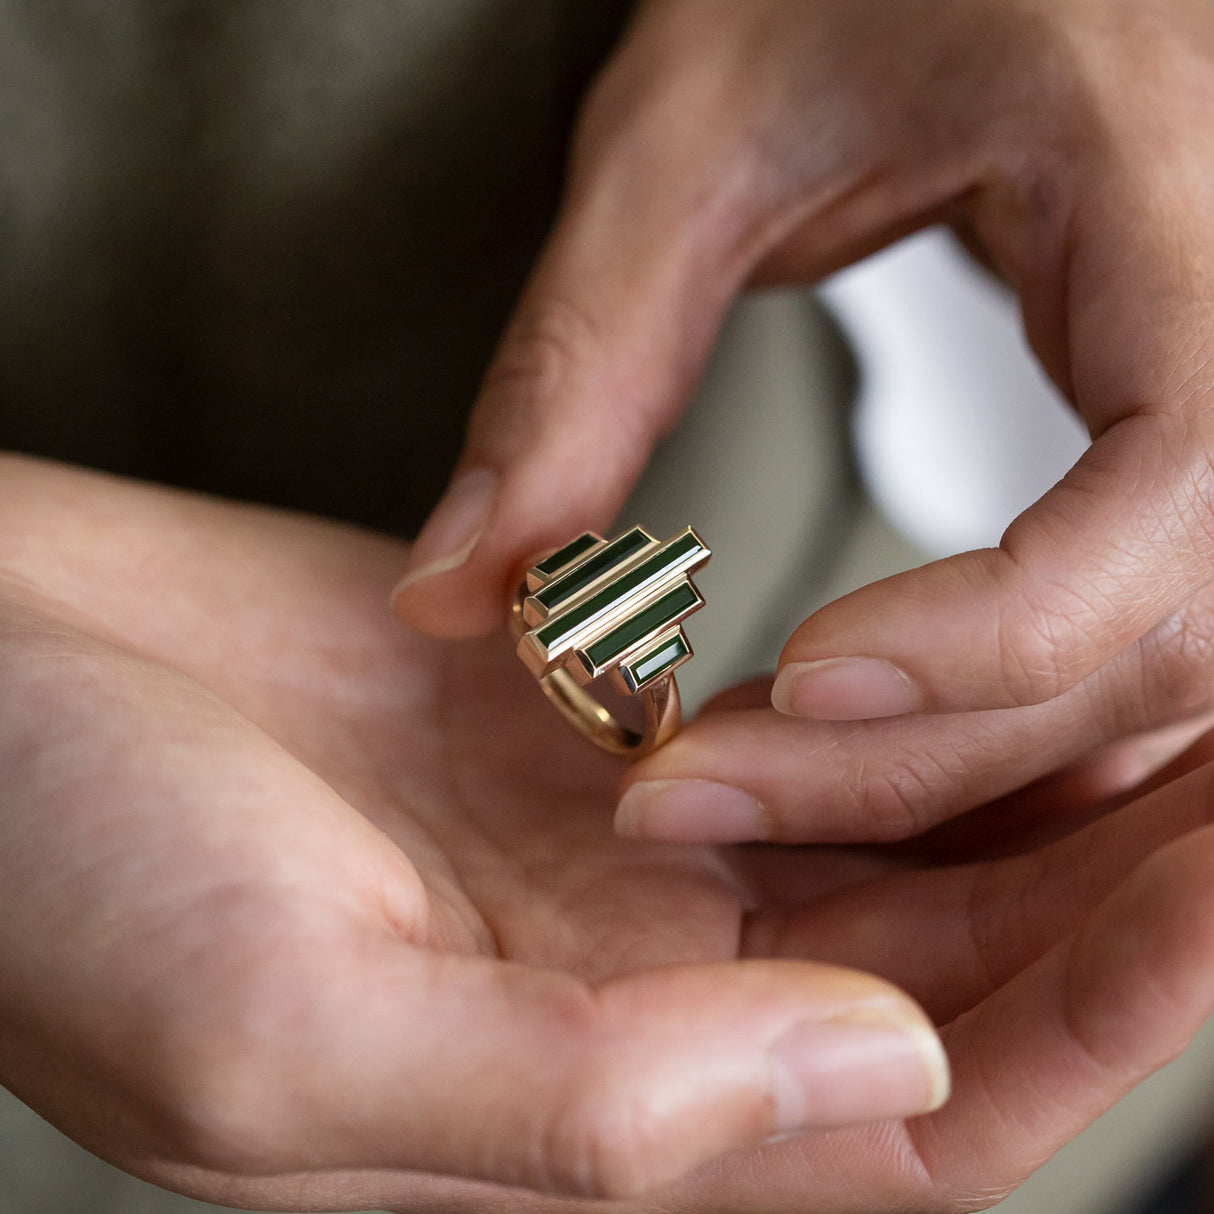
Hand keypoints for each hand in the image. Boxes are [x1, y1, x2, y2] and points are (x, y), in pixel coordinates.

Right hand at [3, 458, 1213, 1212]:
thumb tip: (880, 1079)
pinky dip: (898, 701)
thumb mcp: (290, 1029)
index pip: (907, 1120)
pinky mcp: (568, 725)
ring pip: (880, 844)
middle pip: (929, 969)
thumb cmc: (61, 865)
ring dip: (1024, 780)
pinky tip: (990, 649)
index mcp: (570, 1123)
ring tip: (1165, 688)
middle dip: (1102, 881)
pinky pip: (784, 728)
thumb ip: (586, 1101)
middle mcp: (613, 997)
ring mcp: (598, 852)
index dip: (1094, 1020)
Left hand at [392, 0, 1213, 841]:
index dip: (999, 624)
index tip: (795, 674)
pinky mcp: (1184, 452)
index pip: (1174, 479)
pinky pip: (1137, 643)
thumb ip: (579, 366)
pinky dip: (1001, 726)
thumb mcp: (687, 144)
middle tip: (696, 785)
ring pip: (1155, 677)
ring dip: (948, 766)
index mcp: (1171, 190)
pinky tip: (862, 741)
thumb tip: (460, 586)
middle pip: (1154, 632)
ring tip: (752, 773)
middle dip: (917, 750)